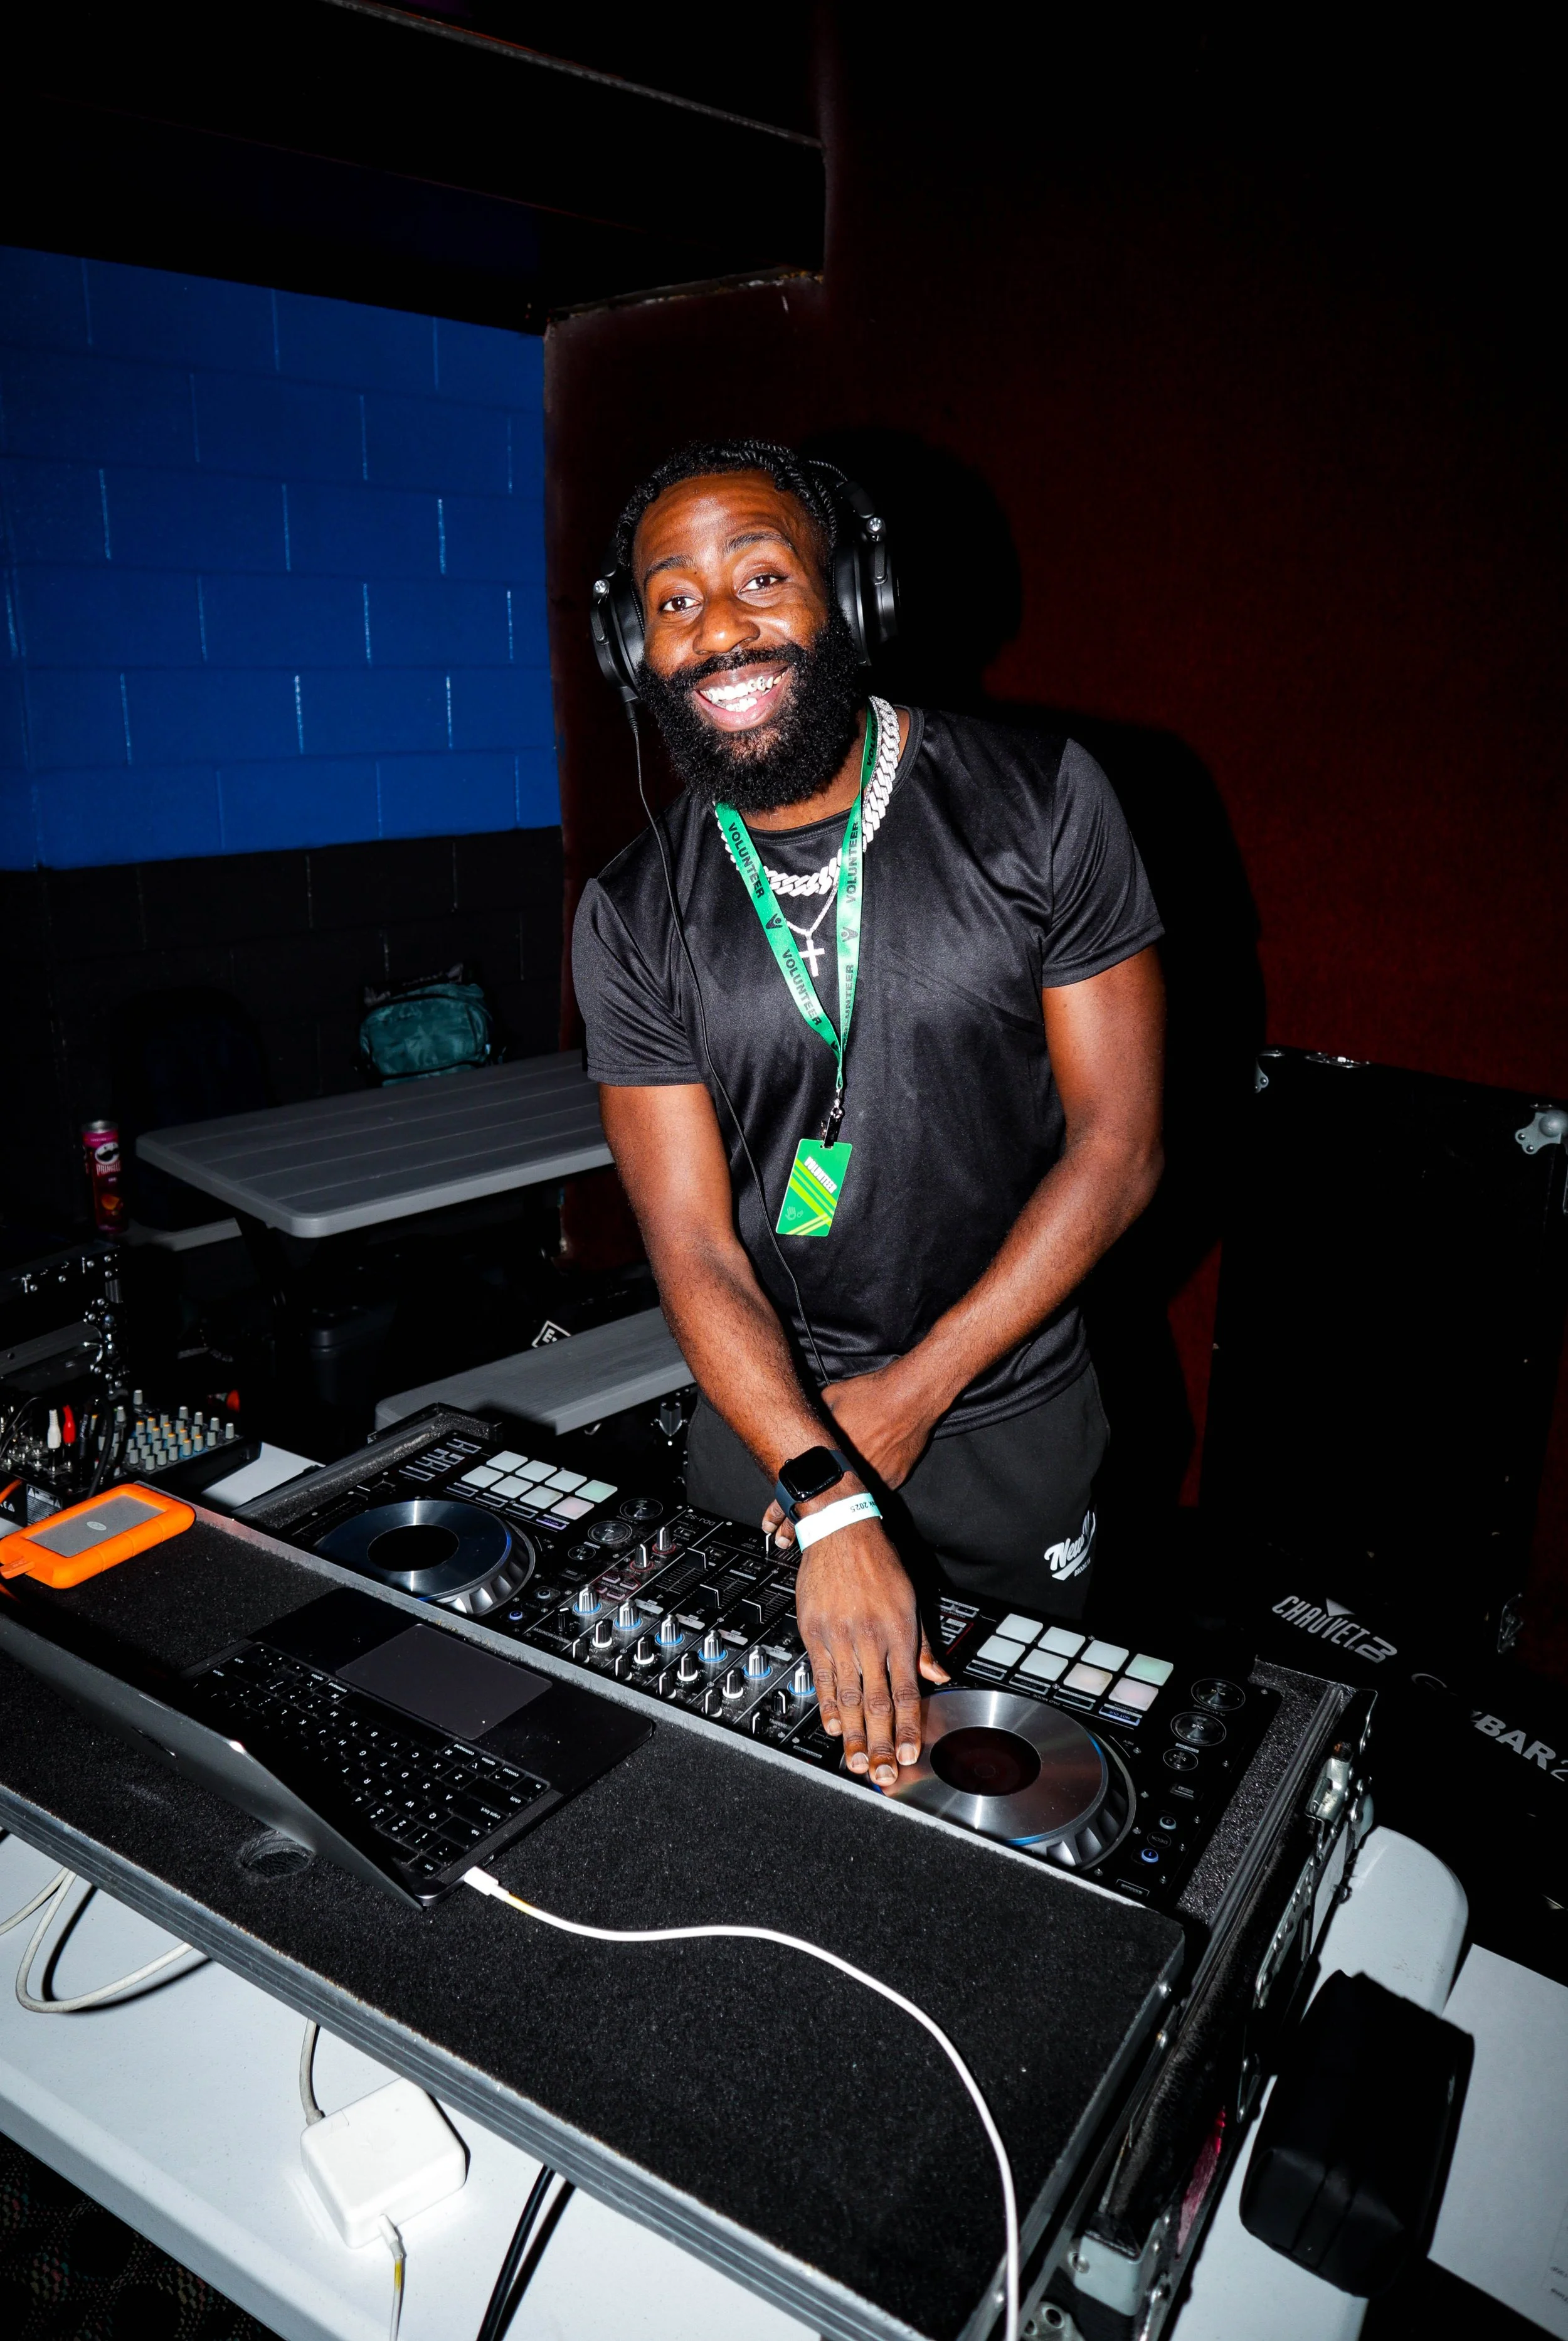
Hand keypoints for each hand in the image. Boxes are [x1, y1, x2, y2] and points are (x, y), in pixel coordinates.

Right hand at [792, 1515, 948, 1786]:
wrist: (839, 1529)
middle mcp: (870, 1638)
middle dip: (882, 1744)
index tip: (910, 1755)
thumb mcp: (910, 1598)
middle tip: (883, 1775)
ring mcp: (839, 1637)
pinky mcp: (814, 1632)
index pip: (907, 1691)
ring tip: (859, 1762)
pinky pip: (821, 1676)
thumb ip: (922, 1644)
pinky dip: (826, 1704)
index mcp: (898, 1632)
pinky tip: (833, 1727)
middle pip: (877, 1703)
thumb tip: (939, 1675)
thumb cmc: (878, 1561)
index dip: (909, 1728)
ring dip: (854, 1736)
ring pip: (848, 1696)